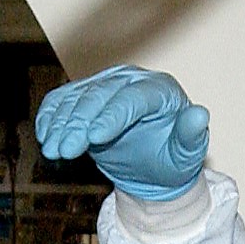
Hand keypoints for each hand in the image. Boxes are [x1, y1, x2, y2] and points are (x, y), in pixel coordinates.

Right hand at [35, 65, 210, 201]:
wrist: (154, 163)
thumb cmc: (173, 158)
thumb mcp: (187, 155)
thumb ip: (192, 136)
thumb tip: (199, 115)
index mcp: (160, 91)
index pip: (132, 99)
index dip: (111, 117)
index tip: (94, 138)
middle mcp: (132, 80)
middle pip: (99, 96)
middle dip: (78, 124)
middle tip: (63, 151)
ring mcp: (106, 84)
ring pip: (77, 97)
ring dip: (60, 123)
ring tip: (51, 150)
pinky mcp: (87, 94)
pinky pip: (63, 99)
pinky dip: (51, 115)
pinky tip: (44, 135)